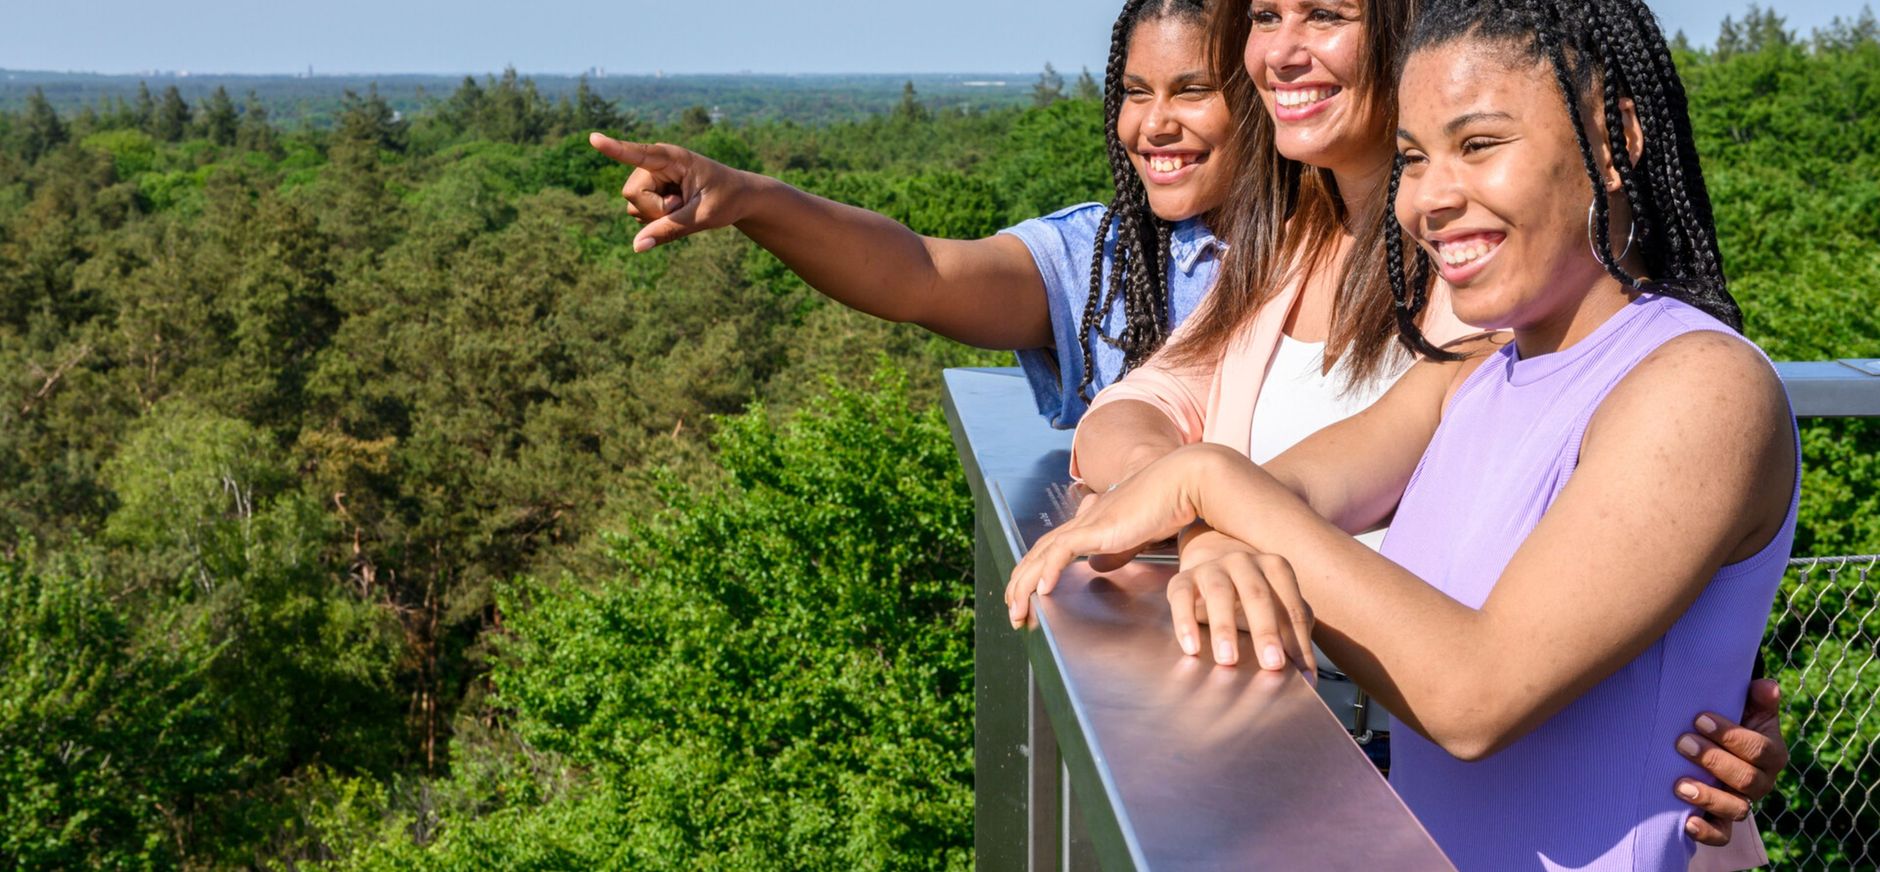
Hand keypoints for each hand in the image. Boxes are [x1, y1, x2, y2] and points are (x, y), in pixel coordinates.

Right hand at [587, 133, 754, 251]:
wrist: (739, 197)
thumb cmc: (726, 199)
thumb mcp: (702, 217)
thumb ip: (670, 230)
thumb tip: (637, 246)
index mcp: (673, 158)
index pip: (640, 153)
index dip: (615, 148)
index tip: (593, 138)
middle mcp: (656, 163)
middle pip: (632, 194)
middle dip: (654, 210)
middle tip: (683, 206)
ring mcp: (650, 177)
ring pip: (633, 206)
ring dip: (657, 215)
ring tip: (683, 205)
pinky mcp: (649, 190)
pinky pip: (638, 213)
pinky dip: (656, 219)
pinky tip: (676, 209)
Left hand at [1004, 448, 1217, 626]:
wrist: (1181, 481)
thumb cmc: (1166, 504)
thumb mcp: (1133, 535)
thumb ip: (1114, 551)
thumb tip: (1096, 566)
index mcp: (1091, 522)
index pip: (1051, 548)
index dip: (1036, 571)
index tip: (1028, 594)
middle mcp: (1084, 520)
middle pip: (1039, 553)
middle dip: (1021, 583)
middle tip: (1014, 611)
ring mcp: (1088, 523)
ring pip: (1043, 554)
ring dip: (1025, 584)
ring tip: (1017, 609)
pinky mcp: (1098, 527)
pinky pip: (1063, 551)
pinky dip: (1049, 570)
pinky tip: (1042, 590)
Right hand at [1166, 543, 1314, 676]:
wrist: (1212, 570)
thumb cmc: (1253, 599)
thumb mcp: (1278, 611)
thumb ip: (1295, 637)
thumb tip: (1308, 677)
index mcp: (1276, 568)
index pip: (1291, 607)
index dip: (1298, 641)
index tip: (1303, 674)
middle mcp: (1244, 561)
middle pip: (1257, 595)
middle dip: (1266, 631)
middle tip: (1273, 664)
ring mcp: (1212, 567)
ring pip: (1219, 593)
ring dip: (1224, 628)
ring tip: (1228, 660)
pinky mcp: (1183, 579)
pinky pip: (1182, 597)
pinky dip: (1185, 623)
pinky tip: (1191, 648)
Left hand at [1674, 678, 1789, 845]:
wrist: (1712, 748)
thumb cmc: (1730, 724)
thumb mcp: (1745, 709)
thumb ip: (1757, 699)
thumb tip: (1766, 686)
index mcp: (1771, 755)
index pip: (1759, 749)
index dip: (1731, 735)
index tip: (1699, 718)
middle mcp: (1760, 783)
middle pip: (1746, 779)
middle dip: (1714, 760)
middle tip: (1682, 743)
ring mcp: (1741, 804)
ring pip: (1736, 810)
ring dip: (1708, 797)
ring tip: (1679, 784)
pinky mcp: (1721, 821)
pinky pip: (1721, 835)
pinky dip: (1706, 832)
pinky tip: (1687, 823)